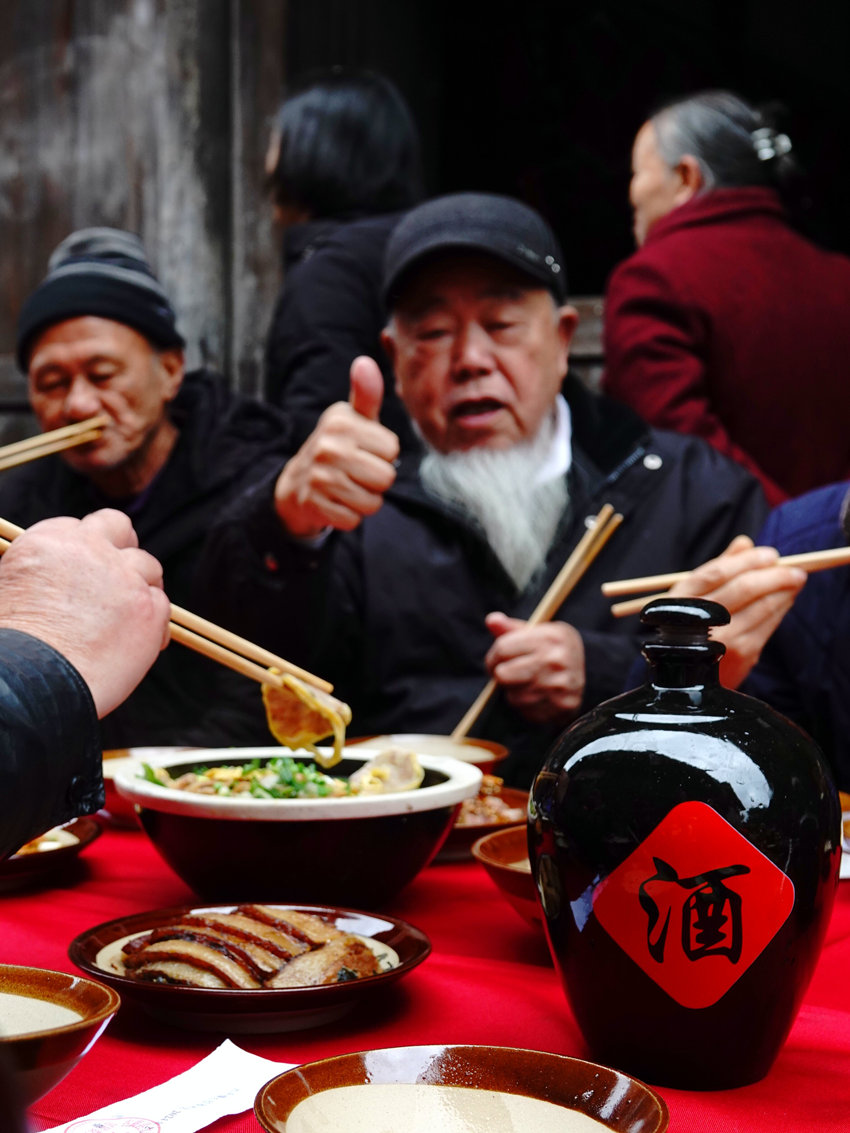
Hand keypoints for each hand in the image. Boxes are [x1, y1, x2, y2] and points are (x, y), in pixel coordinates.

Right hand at [0, 510, 170, 716]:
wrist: (29, 682)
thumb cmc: (11, 646)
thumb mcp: (9, 591)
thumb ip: (38, 575)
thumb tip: (51, 584)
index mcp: (48, 541)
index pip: (81, 527)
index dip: (88, 549)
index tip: (89, 570)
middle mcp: (89, 549)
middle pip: (119, 528)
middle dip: (122, 547)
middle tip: (121, 576)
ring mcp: (124, 577)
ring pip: (148, 566)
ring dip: (142, 586)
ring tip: (130, 617)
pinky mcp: (149, 608)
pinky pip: (162, 605)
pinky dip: (155, 623)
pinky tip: (141, 644)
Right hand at [274, 356, 399, 537]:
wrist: (297, 483)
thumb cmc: (339, 447)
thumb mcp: (353, 419)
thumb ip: (366, 394)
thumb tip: (364, 362)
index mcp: (341, 422)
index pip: (392, 449)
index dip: (384, 455)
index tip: (365, 451)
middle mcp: (328, 446)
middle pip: (386, 477)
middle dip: (377, 481)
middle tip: (357, 473)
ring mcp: (319, 477)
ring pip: (372, 502)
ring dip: (365, 500)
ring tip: (347, 487)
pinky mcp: (314, 504)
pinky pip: (354, 520)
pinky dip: (349, 516)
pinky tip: (336, 502)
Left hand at [484, 612, 584, 723]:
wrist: (594, 671)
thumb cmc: (554, 649)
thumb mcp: (538, 632)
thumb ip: (511, 628)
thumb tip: (492, 620)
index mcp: (550, 637)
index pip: (502, 648)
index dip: (493, 656)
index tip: (496, 660)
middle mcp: (557, 660)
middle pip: (503, 674)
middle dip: (500, 674)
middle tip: (509, 672)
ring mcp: (560, 686)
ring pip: (513, 695)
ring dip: (513, 691)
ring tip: (527, 683)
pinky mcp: (562, 707)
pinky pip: (525, 711)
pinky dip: (526, 706)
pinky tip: (537, 695)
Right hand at [668, 535, 805, 687]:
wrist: (689, 676)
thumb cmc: (692, 626)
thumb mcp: (694, 596)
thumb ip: (718, 566)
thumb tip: (744, 543)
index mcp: (680, 601)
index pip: (716, 572)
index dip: (747, 560)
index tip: (771, 554)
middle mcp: (698, 621)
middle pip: (743, 588)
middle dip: (775, 575)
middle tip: (795, 569)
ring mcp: (722, 640)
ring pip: (762, 606)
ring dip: (784, 591)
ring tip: (795, 580)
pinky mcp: (742, 655)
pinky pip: (769, 624)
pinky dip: (782, 608)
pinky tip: (786, 599)